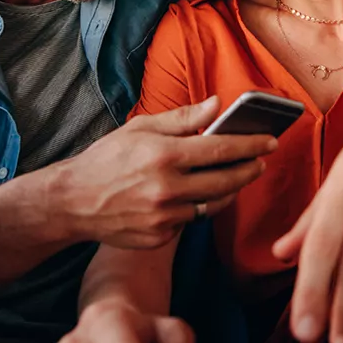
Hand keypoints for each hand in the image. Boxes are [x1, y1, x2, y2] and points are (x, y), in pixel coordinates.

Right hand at [55, 97, 276, 247]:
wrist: (71, 203)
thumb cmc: (107, 159)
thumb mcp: (140, 128)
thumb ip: (182, 119)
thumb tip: (217, 106)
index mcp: (164, 155)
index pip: (221, 148)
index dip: (251, 144)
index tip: (270, 140)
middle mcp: (167, 188)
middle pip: (226, 180)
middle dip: (250, 169)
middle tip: (260, 161)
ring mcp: (164, 217)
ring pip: (213, 204)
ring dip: (229, 189)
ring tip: (237, 176)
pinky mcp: (160, 237)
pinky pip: (192, 221)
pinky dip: (198, 207)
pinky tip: (198, 195)